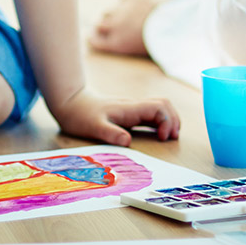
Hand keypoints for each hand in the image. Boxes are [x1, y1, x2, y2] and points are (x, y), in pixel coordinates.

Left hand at [49, 87, 179, 146]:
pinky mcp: (130, 113)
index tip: (162, 138)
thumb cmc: (81, 116)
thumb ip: (111, 133)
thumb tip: (128, 141)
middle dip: (174, 120)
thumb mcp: (94, 127)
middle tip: (171, 139)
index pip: (159, 107)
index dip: (167, 121)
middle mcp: (134, 106)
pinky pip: (152, 114)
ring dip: (169, 120)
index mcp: (130, 108)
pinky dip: (161, 122)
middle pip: (165, 104)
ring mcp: (133, 109)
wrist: (71, 103)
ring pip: (160, 107)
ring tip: (168, 137)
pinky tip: (158, 135)